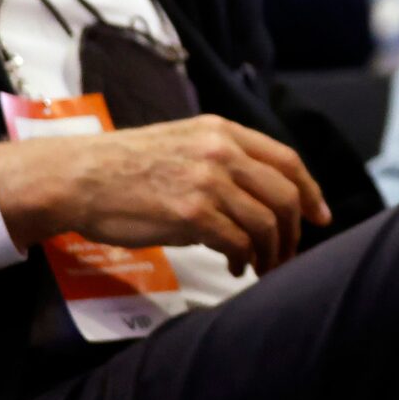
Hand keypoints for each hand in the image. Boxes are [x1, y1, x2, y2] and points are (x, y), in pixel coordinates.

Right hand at [0, 115, 331, 277]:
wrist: (78, 177)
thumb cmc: (125, 167)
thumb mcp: (183, 143)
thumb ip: (222, 161)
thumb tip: (257, 198)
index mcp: (223, 132)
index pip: (287, 160)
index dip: (310, 191)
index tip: (320, 216)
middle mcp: (222, 152)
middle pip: (285, 194)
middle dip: (294, 230)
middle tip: (289, 254)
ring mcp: (208, 181)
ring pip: (267, 222)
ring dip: (272, 252)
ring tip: (261, 267)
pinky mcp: (191, 213)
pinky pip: (239, 242)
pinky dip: (246, 259)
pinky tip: (237, 267)